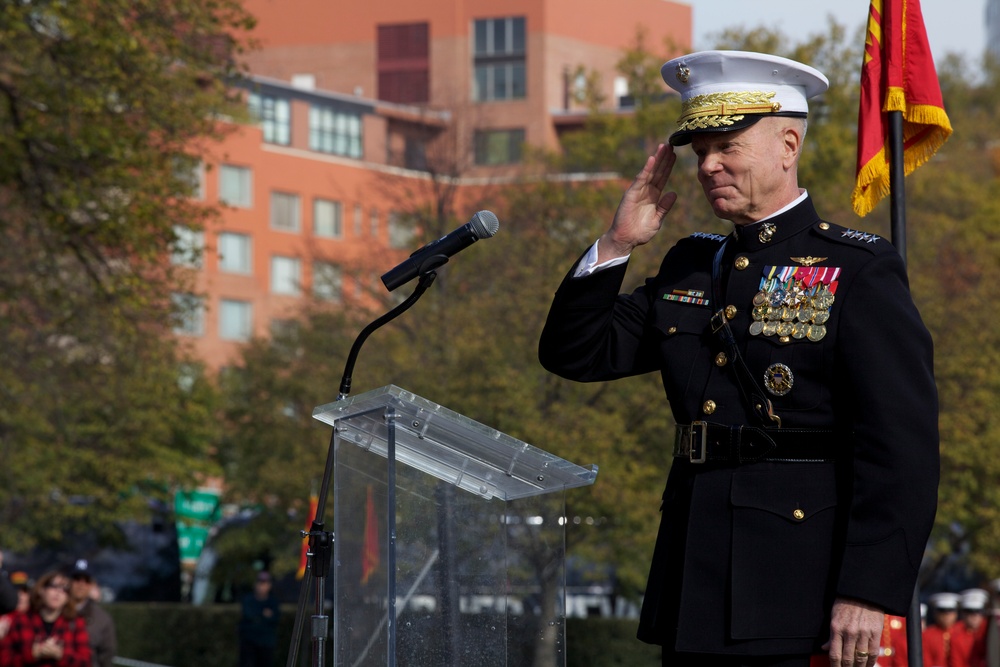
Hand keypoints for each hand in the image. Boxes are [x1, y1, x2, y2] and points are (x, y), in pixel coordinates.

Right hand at [597, 143, 677, 261]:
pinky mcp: (631, 194)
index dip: (668, 166)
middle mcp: (646, 191)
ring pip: (650, 172)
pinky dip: (646, 169)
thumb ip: (665, 207)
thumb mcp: (657, 220)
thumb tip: (674, 193)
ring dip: (657, 159)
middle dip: (664, 158)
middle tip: (671, 144)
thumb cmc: (640, 232)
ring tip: (664, 146)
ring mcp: (638, 191)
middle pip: (657, 171)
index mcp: (653, 197)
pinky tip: (652, 159)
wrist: (626, 240)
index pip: (662, 178)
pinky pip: (640, 180)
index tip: (674, 155)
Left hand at [822, 597, 883, 666]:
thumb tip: (824, 648)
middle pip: (847, 659)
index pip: (834, 654)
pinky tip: (867, 665)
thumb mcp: (834, 616)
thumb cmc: (845, 603)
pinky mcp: (875, 633)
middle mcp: (849, 633)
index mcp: (836, 628)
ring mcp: (863, 634)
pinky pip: (873, 653)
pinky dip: (870, 662)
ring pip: (861, 658)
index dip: (835, 666)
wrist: (863, 592)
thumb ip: (831, 635)